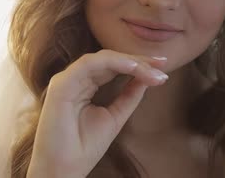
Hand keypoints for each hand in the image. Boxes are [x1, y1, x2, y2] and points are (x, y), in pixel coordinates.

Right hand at [27, 49, 168, 177]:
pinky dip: (113, 63)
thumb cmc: (83, 147)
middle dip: (138, 60)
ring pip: (102, 59)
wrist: (64, 170)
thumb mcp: (115, 117)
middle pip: (110, 60)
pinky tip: (134, 68)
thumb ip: (128, 96)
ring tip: (152, 69)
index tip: (162, 68)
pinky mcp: (61, 84)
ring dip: (130, 62)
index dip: (138, 65)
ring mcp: (66, 80)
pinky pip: (90, 64)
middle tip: (162, 63)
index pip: (112, 68)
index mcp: (84, 85)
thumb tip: (147, 78)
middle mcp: (74, 79)